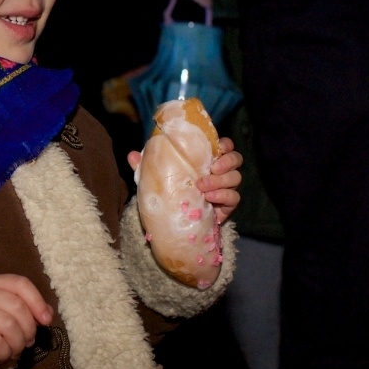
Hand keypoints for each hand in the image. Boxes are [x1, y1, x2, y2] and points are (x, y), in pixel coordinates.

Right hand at [0, 274, 53, 368]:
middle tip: (26, 343)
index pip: (19, 283)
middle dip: (28, 329)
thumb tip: (47, 314)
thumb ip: (25, 309)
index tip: (47, 321)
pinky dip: (4, 353)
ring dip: (17, 344)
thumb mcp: (4, 314)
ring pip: (8, 325)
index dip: (37, 302)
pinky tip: (0, 357)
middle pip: (16, 306)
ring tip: (13, 351)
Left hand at [127, 139, 243, 226]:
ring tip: (203, 186)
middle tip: (211, 167)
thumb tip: (132, 155)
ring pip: (236, 178)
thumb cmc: (171, 194)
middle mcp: (220, 172)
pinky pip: (234, 197)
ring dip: (221, 180)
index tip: (217, 147)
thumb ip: (147, 167)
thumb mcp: (158, 179)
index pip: (224, 146)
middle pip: (236, 159)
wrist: (178, 224)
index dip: (224, 144)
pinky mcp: (228, 206)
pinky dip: (223, 195)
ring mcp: (226, 189)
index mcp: (206, 160)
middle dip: (227, 161)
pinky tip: (209, 198)